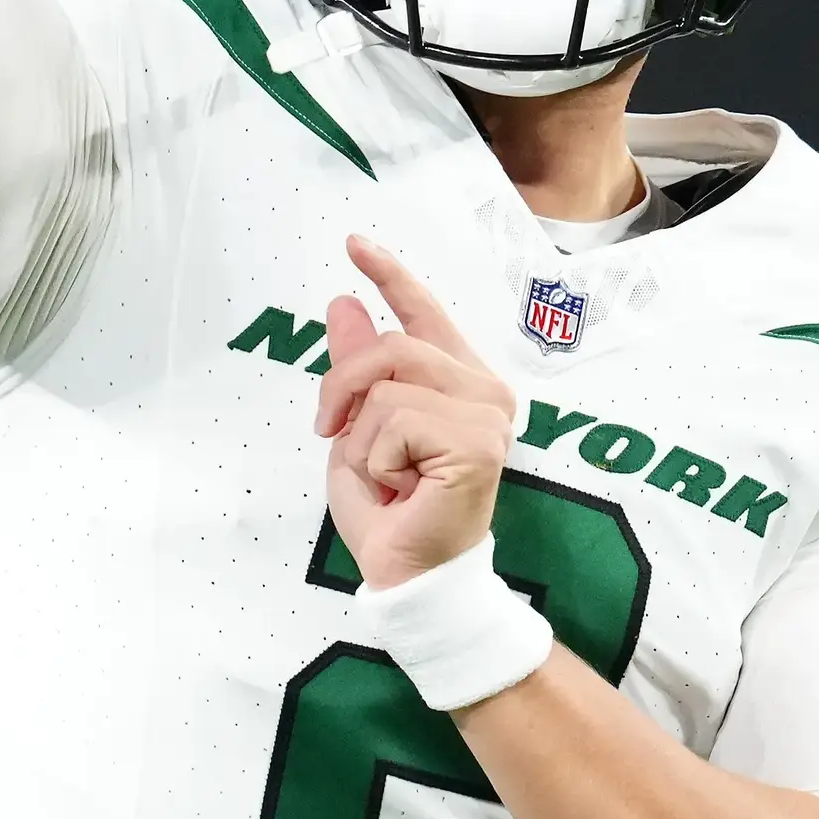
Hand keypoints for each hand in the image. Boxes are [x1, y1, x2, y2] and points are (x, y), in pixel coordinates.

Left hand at [317, 236, 522, 588]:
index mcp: (460, 384)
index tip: (354, 244)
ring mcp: (486, 415)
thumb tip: (343, 302)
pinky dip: (378, 459)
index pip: (425, 315)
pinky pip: (395, 420)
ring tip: (386, 475)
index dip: (391, 275)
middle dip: (342, 386)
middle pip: (391, 345)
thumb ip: (357, 368)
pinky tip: (403, 488)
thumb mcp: (357, 429)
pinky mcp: (477, 441)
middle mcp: (483, 392)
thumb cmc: (391, 513)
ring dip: (363, 436)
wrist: (409, 575)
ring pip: (386, 383)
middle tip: (332, 432)